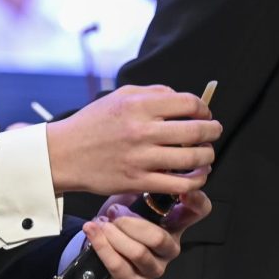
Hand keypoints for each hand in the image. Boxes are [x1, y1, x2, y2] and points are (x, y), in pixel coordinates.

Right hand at [45, 84, 220, 195]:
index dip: (203, 108)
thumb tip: (181, 98)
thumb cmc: (93, 123)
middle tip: (213, 132)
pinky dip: (196, 180)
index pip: (187, 103)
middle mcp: (141, 131)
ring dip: (207, 156)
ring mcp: (141, 158)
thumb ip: (152, 93)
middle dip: (212, 131)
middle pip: (196, 131)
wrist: (64, 153)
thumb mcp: (118, 97)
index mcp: (137, 106)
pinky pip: (180, 184)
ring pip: (192, 159)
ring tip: (206, 154)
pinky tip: (197, 175)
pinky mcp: (139, 181)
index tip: (204, 113)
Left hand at [84, 190, 210, 278]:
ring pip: (139, 253)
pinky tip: (93, 233)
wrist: (96, 246)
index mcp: (174, 223)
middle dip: (129, 222)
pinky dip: (102, 246)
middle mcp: (169, 247)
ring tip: (100, 223)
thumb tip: (150, 165)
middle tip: (113, 212)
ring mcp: (154, 268)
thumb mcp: (130, 197)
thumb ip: (142, 186)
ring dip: (114, 235)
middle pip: (159, 238)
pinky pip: (119, 266)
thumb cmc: (118, 218)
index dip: (197, 202)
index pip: (198, 212)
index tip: (184, 192)